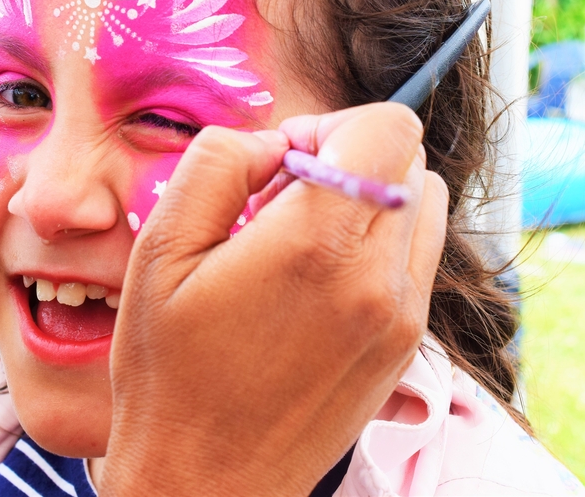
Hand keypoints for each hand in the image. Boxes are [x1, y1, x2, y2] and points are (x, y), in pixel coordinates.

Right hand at [102, 103, 448, 496]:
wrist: (208, 481)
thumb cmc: (172, 374)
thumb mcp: (160, 251)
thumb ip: (219, 164)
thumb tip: (274, 143)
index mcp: (318, 246)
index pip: (388, 128)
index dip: (331, 124)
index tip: (284, 161)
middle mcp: (380, 280)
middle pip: (408, 161)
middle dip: (348, 158)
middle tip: (285, 201)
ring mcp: (403, 318)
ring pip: (423, 206)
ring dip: (371, 199)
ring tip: (305, 239)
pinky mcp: (406, 346)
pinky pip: (416, 259)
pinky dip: (380, 245)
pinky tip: (321, 279)